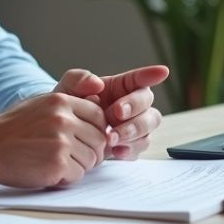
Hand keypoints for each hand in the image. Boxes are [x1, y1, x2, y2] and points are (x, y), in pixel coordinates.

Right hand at [0, 91, 107, 187]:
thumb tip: (97, 108)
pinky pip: (78, 175)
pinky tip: (49, 172)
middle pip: (99, 140)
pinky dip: (66, 178)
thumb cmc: (13, 128)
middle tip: (73, 157)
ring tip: (57, 163)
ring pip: (91, 159)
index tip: (86, 140)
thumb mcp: (40, 104)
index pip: (99, 116)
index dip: (96, 131)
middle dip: (90, 151)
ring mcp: (61, 142)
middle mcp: (64, 119)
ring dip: (78, 166)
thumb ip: (68, 105)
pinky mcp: (57, 164)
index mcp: (61, 101)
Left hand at [52, 65, 169, 159]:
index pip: (139, 79)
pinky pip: (140, 148)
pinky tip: (116, 151)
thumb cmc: (67, 107)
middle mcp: (132, 106)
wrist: (61, 135)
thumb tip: (97, 84)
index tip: (162, 72)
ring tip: (111, 138)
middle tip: (115, 114)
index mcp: (120, 87)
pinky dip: (130, 150)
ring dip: (132, 132)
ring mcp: (134, 126)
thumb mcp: (66, 88)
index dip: (151, 75)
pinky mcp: (130, 146)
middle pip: (147, 105)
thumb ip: (78, 80)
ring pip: (148, 128)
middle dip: (134, 109)